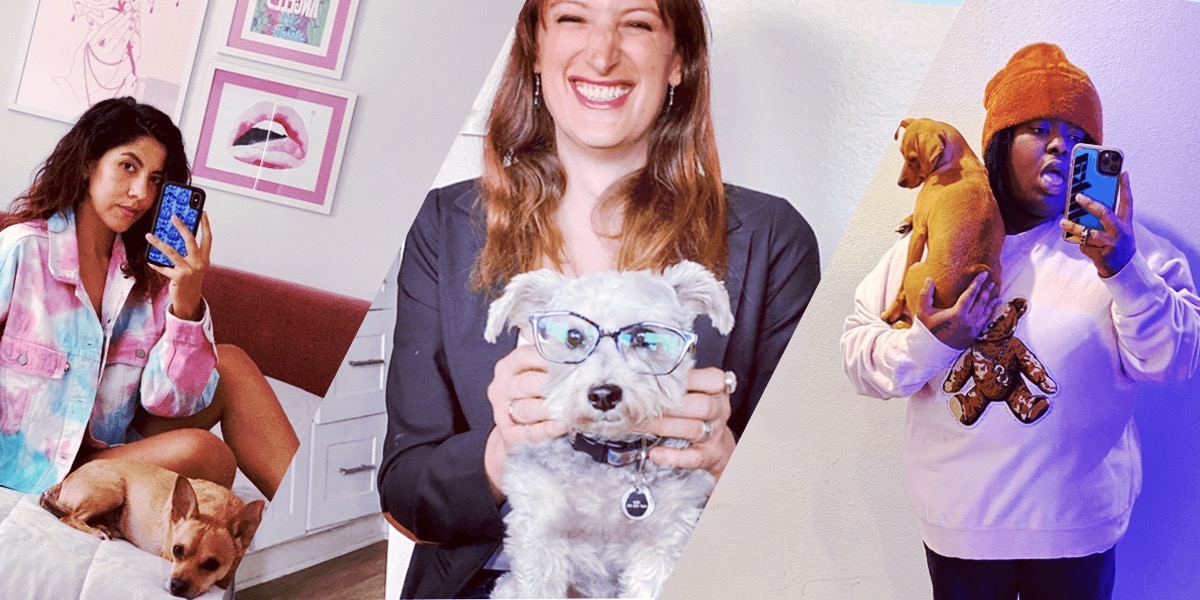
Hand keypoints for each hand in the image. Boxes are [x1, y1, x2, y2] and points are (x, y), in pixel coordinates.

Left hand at [146, 212, 210, 321]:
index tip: (202, 212)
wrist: (190, 299)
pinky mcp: (178, 277)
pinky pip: (163, 267)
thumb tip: (175, 236)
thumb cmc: (191, 279)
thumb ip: (190, 252)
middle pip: (190, 240)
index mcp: (205, 258)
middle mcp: (199, 263)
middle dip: (182, 227)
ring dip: (158, 243)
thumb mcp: (195, 265)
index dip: (206, 224)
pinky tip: (150, 260)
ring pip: (171, 252)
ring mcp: (189, 270)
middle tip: (173, 217)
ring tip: (149, 235)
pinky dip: (155, 264)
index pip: (207, 238)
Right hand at [483, 344, 567, 500]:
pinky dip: (548, 429)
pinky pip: (530, 432)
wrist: (519, 431)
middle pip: (525, 383)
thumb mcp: (537, 371)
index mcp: (507, 368)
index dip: (547, 356)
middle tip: (576, 383)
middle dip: (553, 384)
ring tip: (572, 406)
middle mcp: (502, 388)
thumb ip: (550, 355)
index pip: (523, 356)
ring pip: (526, 409)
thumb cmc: (534, 396)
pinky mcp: (510, 435)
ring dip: (551, 408)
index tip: (571, 358)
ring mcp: (503, 413)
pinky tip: (563, 424)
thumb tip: (570, 337)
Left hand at [635, 367, 734, 480]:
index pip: (710, 379)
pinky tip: (655, 453)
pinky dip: (672, 456)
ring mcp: (716, 434)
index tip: (657, 379)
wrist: (717, 447)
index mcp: (717, 389)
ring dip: (662, 427)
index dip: (683, 379)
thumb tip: (643, 375)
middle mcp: (719, 410)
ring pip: (693, 429)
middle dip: (668, 405)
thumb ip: (677, 383)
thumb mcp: (695, 392)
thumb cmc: (698, 412)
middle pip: (702, 405)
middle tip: (640, 405)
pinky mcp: (709, 456)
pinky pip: (692, 457)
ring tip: (637, 425)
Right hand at [914, 272, 999, 349]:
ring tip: (995, 294)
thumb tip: (929, 279)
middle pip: (981, 302)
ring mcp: (972, 330)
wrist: (930, 351)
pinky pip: (984, 322)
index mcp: (957, 314)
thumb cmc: (926, 329)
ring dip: (990, 302)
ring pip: (985, 312)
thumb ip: (926, 294)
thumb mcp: (923, 310)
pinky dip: (988, 313)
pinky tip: (990, 308)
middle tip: (991, 282)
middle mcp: (968, 322)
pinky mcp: (973, 336)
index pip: (970, 294)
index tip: (984, 274)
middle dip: (986, 291)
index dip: (977, 283)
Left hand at [1060, 171, 1136, 277]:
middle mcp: (1120, 231)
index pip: (1127, 201)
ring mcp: (1111, 243)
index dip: (1125, 187)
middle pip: (1105, 214)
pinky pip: (1085, 245)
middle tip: (1078, 196)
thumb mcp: (1116, 229)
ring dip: (1074, 226)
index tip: (1122, 172)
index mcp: (1125, 222)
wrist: (1123, 268)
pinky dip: (1080, 244)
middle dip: (1091, 204)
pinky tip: (1080, 244)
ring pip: (1089, 232)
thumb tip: (1082, 208)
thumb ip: (1104, 218)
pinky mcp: (1102, 254)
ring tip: (1063, 222)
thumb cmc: (1116, 243)